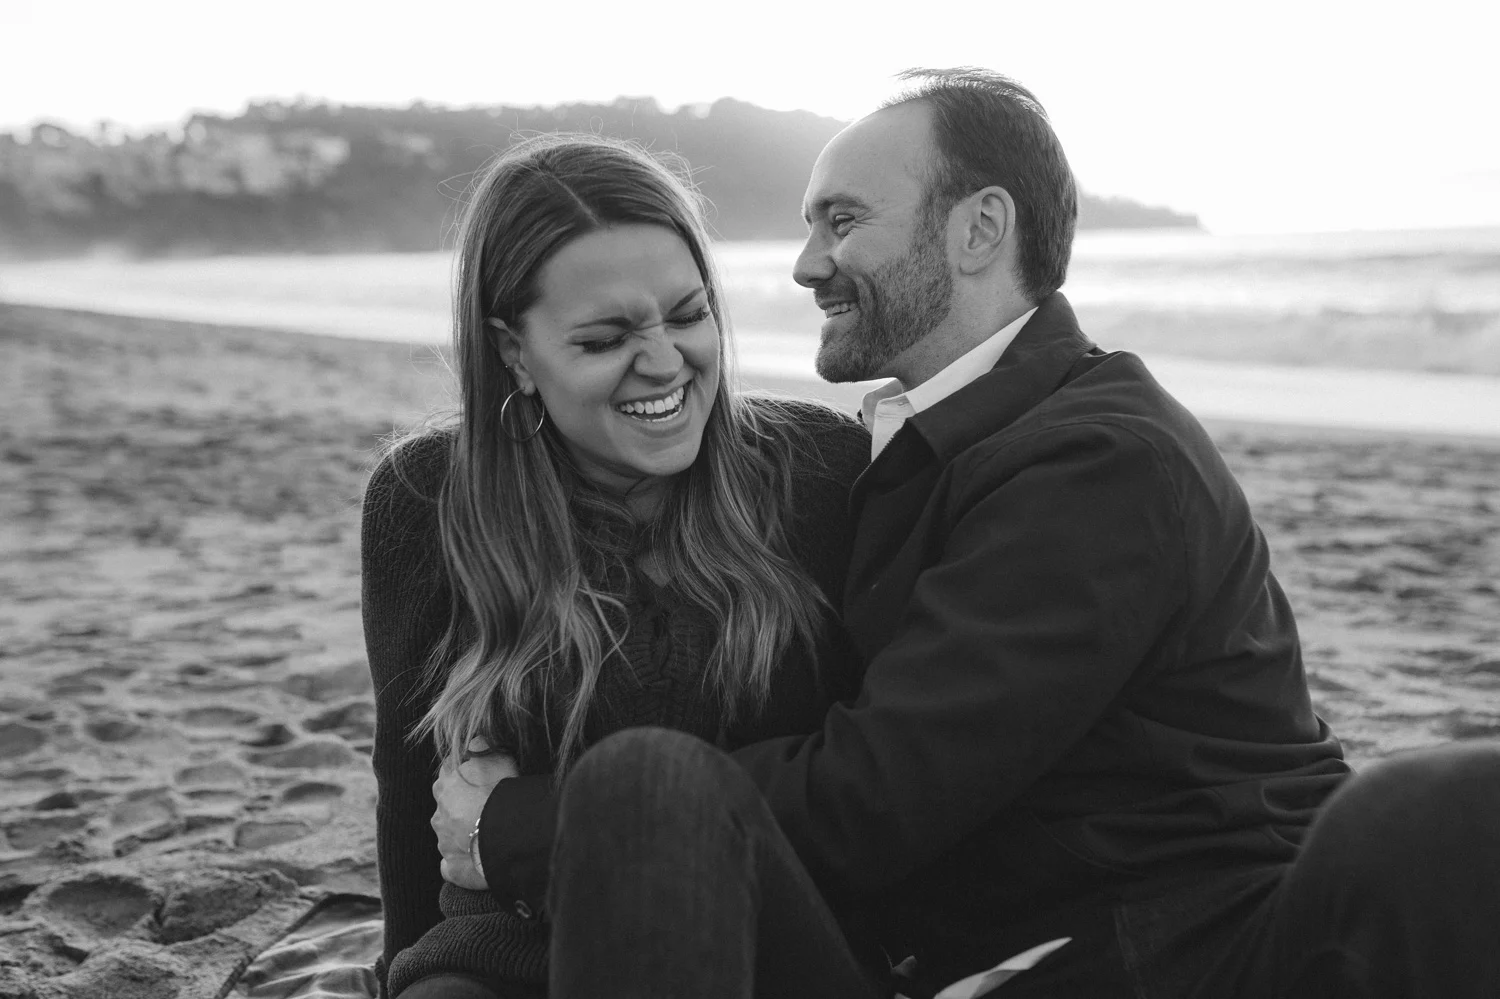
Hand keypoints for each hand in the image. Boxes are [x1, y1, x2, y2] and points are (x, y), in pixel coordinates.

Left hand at [432, 737, 517, 889]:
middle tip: (486, 805)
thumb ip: (483, 747)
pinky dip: (459, 861)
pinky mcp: (450, 866)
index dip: (466, 774)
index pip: (450, 772)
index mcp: (445, 784)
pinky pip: (451, 864)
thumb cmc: (502, 794)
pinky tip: (474, 859)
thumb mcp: (498, 759)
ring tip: (486, 833)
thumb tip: (475, 739)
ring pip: (448, 833)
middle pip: (447, 803)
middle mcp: (438, 812)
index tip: (481, 777)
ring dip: (462, 832)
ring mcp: (442, 841)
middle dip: (461, 803)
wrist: (503, 836)